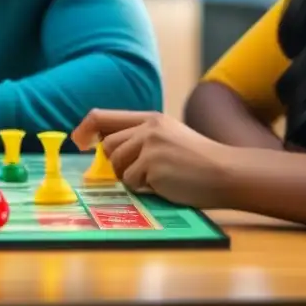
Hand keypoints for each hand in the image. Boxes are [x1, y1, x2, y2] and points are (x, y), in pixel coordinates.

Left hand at [72, 109, 232, 208]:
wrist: (227, 172)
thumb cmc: (199, 161)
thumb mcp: (169, 137)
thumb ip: (140, 138)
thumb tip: (104, 149)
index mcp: (150, 118)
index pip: (103, 116)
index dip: (84, 129)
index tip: (78, 142)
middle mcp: (148, 128)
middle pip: (108, 146)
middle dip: (116, 165)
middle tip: (139, 175)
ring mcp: (150, 146)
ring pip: (118, 166)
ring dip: (131, 178)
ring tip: (157, 179)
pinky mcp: (153, 165)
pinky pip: (132, 183)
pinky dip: (144, 189)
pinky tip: (165, 186)